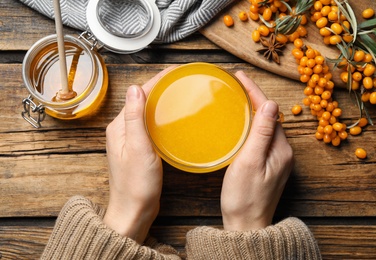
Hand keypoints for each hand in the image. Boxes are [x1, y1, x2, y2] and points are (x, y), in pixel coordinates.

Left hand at [103, 67, 174, 243]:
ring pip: (149, 111)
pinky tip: (174, 117)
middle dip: (162, 86)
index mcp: (119, 125)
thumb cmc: (135, 184)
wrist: (134, 209)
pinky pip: (152, 124)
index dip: (159, 79)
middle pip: (144, 99)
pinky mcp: (140, 147)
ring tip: (181, 92)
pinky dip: (163, 116)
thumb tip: (134, 87)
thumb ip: (134, 117)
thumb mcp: (137, 148)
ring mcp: (131, 138)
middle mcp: (123, 128)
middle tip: (183, 79)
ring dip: (163, 100)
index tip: (176, 70)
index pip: (140, 93)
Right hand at [221, 71, 292, 230]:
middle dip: (254, 96)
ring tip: (237, 96)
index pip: (269, 111)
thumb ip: (261, 134)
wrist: (247, 225)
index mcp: (280, 149)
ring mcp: (276, 159)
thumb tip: (270, 104)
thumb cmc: (244, 197)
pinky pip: (262, 137)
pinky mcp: (268, 165)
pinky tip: (241, 122)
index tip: (240, 76)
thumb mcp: (250, 163)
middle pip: (269, 116)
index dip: (255, 91)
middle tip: (236, 83)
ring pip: (266, 126)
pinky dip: (252, 124)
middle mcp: (282, 151)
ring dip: (253, 109)